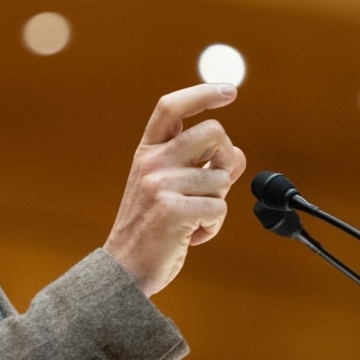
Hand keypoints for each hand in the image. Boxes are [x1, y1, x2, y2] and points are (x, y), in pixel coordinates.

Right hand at [103, 83, 245, 296]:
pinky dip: (213, 226)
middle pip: (213, 133)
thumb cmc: (151, 228)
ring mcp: (160, 185)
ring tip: (192, 220)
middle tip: (215, 182)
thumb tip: (236, 155)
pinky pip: (219, 208)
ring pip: (222, 178)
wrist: (124, 269)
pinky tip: (192, 235)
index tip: (228, 91)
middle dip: (226, 157)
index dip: (201, 93)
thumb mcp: (165, 187)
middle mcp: (152, 162)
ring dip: (216, 203)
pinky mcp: (173, 210)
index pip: (171, 107)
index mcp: (147, 152)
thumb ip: (196, 167)